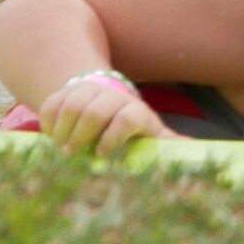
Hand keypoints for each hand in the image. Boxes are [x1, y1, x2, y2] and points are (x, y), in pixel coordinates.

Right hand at [37, 67, 164, 157]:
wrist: (108, 98)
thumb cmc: (133, 126)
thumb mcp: (152, 133)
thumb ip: (168, 143)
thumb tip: (196, 152)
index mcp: (135, 110)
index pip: (127, 117)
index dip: (114, 135)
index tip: (101, 153)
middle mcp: (111, 95)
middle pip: (94, 111)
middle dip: (82, 134)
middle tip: (72, 154)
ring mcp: (87, 90)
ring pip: (71, 104)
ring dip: (63, 128)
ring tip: (61, 148)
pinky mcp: (66, 90)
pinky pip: (53, 101)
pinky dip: (48, 119)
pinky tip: (50, 136)